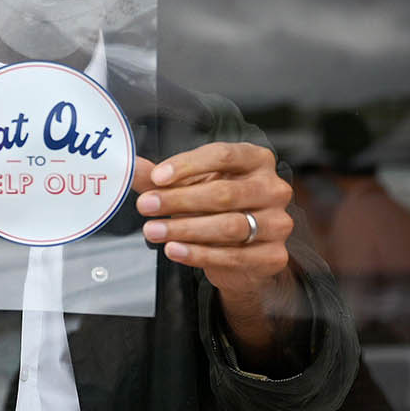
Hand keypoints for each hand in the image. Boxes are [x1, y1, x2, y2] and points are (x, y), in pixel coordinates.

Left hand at [134, 141, 294, 297]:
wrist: (243, 253)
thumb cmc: (216, 208)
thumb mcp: (190, 186)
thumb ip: (161, 177)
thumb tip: (130, 166)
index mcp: (257, 160)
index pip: (223, 155)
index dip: (187, 165)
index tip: (157, 177)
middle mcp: (274, 189)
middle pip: (224, 192)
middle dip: (179, 200)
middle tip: (146, 206)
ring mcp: (278, 223)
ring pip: (229, 225)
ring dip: (184, 228)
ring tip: (153, 230)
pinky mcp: (275, 255)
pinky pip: (234, 255)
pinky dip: (199, 254)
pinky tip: (174, 249)